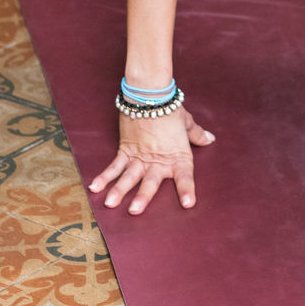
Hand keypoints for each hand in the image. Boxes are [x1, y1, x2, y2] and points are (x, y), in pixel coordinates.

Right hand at [88, 107, 214, 213]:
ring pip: (128, 176)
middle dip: (143, 197)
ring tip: (110, 203)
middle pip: (150, 182)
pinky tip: (95, 187)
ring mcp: (139, 156)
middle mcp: (157, 160)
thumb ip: (197, 134)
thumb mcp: (187, 122)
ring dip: (119, 190)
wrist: (150, 94)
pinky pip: (114, 166)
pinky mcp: (125, 150)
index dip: (186, 189)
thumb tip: (209, 139)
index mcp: (177, 155)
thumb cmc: (171, 108)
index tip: (188, 203)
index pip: (184, 175)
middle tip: (134, 211)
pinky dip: (104, 176)